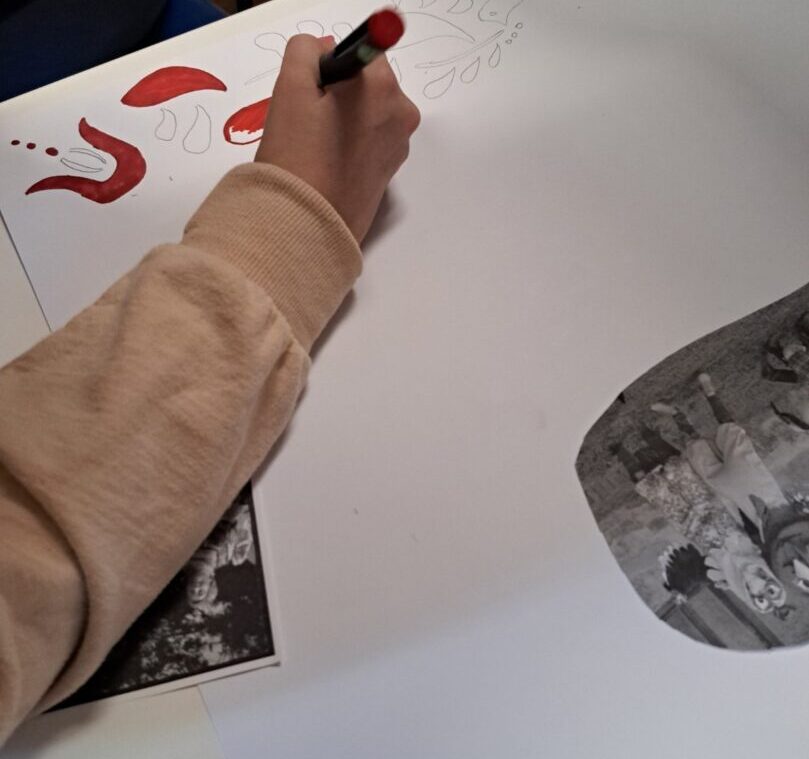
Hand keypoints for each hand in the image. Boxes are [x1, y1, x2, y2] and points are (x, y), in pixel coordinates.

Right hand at [255, 35, 420, 242]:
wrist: (306, 227)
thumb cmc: (296, 157)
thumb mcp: (290, 88)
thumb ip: (306, 51)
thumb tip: (322, 49)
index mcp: (383, 88)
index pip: (358, 53)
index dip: (329, 68)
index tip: (311, 93)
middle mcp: (401, 115)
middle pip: (366, 85)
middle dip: (337, 96)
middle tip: (307, 123)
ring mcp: (398, 148)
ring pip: (367, 115)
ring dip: (342, 121)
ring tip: (314, 148)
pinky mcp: (389, 175)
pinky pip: (368, 144)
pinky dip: (349, 146)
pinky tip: (325, 165)